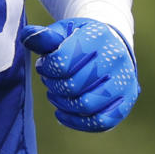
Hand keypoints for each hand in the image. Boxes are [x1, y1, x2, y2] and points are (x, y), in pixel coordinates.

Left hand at [21, 18, 138, 131]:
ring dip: (63, 103)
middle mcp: (116, 58)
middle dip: (53, 86)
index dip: (47, 68)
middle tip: (48, 81)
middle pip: (73, 85)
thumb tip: (28, 36)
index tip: (44, 66)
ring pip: (86, 105)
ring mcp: (124, 81)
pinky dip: (77, 122)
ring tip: (54, 94)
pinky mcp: (126, 101)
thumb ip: (45, 36)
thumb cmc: (81, 39)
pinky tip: (62, 113)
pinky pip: (100, 122)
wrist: (111, 46)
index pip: (63, 62)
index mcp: (99, 36)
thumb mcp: (63, 31)